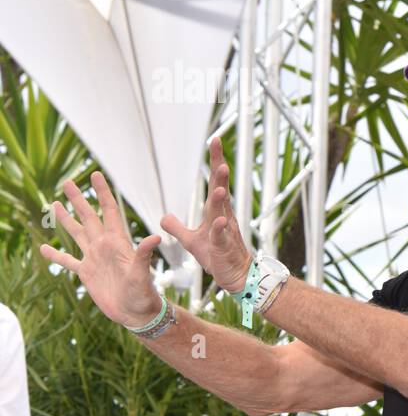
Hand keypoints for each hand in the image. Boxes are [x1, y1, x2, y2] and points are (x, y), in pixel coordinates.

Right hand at [39, 172, 164, 327]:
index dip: (103, 193)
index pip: (109, 211)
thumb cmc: (144, 294)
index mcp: (117, 242)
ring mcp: (94, 258)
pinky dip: (56, 254)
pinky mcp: (86, 273)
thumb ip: (144, 255)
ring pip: (76, 233)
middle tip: (67, 181)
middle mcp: (104, 246)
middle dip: (79, 199)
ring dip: (66, 219)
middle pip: (88, 217)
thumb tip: (155, 237)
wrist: (137, 313)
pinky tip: (44, 247)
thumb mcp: (143, 274)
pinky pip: (67, 261)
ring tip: (55, 203)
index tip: (96, 174)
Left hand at [160, 137, 253, 292]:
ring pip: (222, 211)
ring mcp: (225, 231)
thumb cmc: (216, 256)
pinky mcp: (223, 248)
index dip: (215, 161)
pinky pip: (221, 237)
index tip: (215, 140)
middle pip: (220, 189)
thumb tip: (163, 216)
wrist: (235, 275)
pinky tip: (219, 222)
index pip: (214, 182)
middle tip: (218, 150)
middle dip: (219, 170)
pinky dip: (220, 229)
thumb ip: (177, 227)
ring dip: (221, 198)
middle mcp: (223, 216)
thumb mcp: (190, 240)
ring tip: (220, 186)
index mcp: (216, 211)